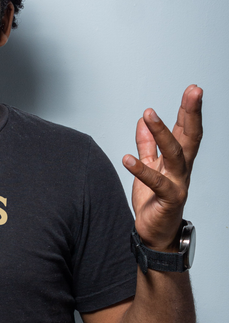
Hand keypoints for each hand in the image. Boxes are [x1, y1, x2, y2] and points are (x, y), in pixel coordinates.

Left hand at [122, 84, 202, 250]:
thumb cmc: (154, 201)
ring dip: (162, 133)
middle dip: (191, 113)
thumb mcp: (149, 167)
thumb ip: (147, 145)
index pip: (186, 130)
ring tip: (149, 114)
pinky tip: (127, 158)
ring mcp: (178, 184)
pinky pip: (156, 182)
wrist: (155, 233)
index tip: (193, 89)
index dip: (188, 110)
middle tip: (194, 91)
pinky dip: (141, 170)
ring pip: (175, 154)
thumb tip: (143, 121)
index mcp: (179, 160)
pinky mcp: (169, 199)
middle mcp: (183, 169)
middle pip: (190, 136)